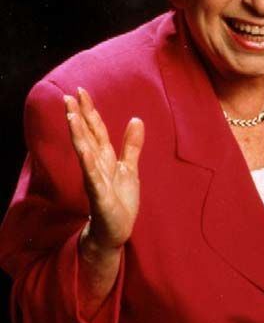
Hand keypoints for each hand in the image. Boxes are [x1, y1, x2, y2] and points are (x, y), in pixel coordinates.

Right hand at [64, 88, 144, 250]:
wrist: (116, 231)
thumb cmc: (120, 201)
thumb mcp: (130, 168)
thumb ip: (131, 145)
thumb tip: (136, 119)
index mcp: (105, 158)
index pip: (96, 130)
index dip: (89, 111)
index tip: (81, 91)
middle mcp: (97, 165)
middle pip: (87, 137)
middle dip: (78, 117)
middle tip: (68, 97)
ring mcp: (97, 180)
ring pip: (85, 153)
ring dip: (78, 135)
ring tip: (72, 116)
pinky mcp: (100, 196)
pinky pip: (93, 178)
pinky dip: (89, 164)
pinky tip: (84, 151)